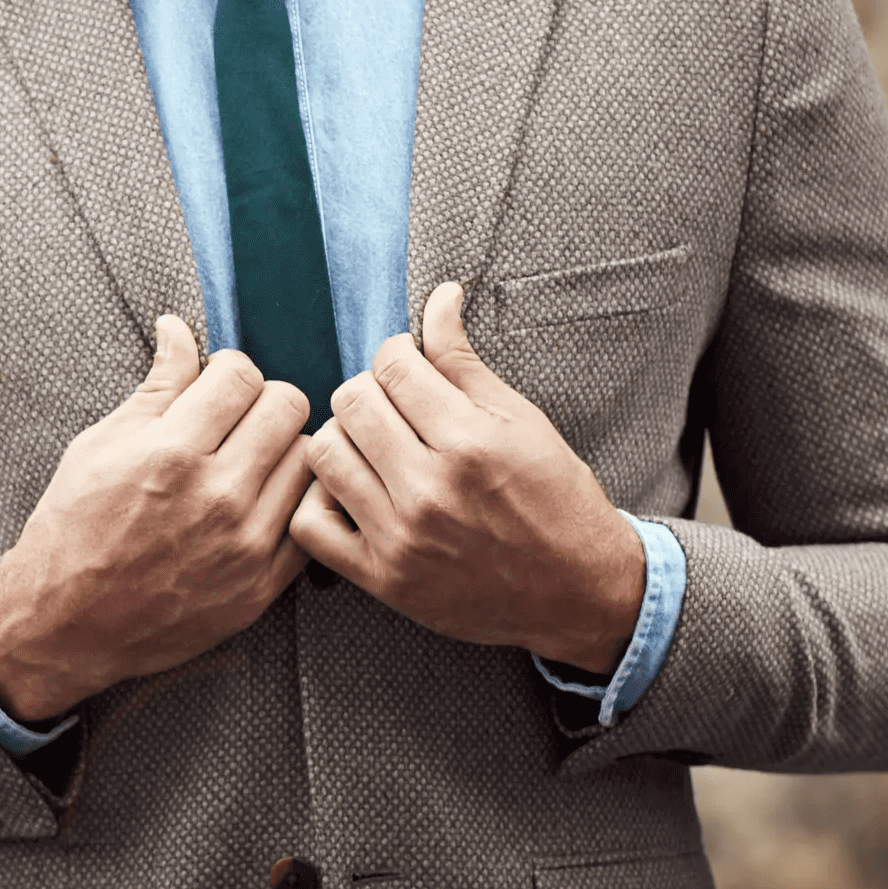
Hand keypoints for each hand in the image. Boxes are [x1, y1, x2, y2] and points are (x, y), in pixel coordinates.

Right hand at [0, 315, 315, 723]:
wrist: (66, 624)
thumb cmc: (74, 528)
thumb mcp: (101, 445)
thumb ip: (156, 387)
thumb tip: (177, 329)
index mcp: (170, 453)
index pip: (242, 374)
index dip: (226, 372)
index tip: (213, 389)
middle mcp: (216, 496)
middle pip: (288, 406)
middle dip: (261, 402)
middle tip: (235, 422)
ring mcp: (245, 544)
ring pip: (307, 458)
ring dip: (280, 450)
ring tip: (247, 463)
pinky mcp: (262, 585)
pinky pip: (308, 518)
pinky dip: (290, 503)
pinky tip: (259, 505)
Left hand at [289, 281, 644, 674]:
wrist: (578, 592)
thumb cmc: (556, 500)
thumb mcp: (522, 421)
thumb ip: (464, 361)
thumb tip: (440, 296)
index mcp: (470, 442)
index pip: (393, 364)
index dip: (398, 354)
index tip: (412, 368)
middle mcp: (431, 490)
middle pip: (351, 401)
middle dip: (370, 389)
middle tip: (394, 406)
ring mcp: (402, 538)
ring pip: (324, 453)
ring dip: (344, 437)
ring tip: (373, 445)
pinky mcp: (384, 579)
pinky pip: (308, 525)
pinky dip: (318, 500)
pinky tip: (351, 491)